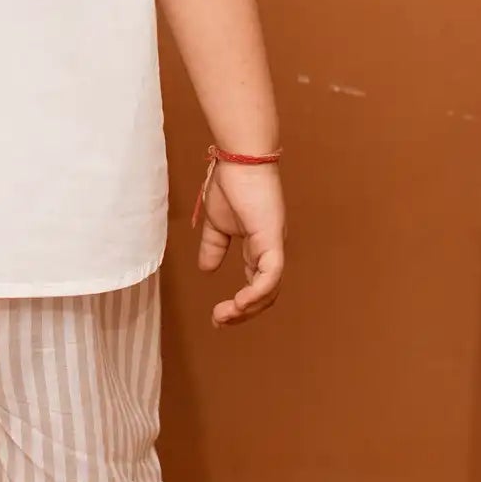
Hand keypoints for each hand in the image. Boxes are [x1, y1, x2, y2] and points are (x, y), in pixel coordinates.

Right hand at [195, 158, 283, 325]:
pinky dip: (257, 293)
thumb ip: (214, 247)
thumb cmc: (230, 183)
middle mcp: (271, 251)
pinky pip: (270, 275)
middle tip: (219, 322)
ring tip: (225, 315)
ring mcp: (274, 245)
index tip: (217, 316)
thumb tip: (206, 269)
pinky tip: (239, 303)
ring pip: (270, 290)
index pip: (257, 286)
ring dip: (248, 308)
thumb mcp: (216, 224)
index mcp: (259, 248)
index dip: (240, 305)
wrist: (238, 159)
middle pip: (266, 294)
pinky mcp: (272, 239)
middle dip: (243, 314)